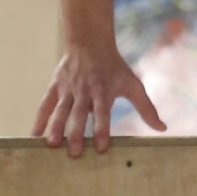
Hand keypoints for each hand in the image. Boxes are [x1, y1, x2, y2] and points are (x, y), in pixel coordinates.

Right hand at [34, 45, 165, 156]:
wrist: (89, 41)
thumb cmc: (114, 67)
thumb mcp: (132, 84)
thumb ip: (146, 108)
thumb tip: (162, 129)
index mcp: (103, 91)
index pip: (103, 113)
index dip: (102, 129)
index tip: (102, 148)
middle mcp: (84, 90)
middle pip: (79, 114)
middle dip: (76, 133)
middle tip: (74, 153)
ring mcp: (67, 89)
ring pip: (60, 110)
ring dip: (56, 127)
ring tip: (52, 145)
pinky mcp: (55, 86)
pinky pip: (45, 104)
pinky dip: (39, 119)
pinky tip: (34, 135)